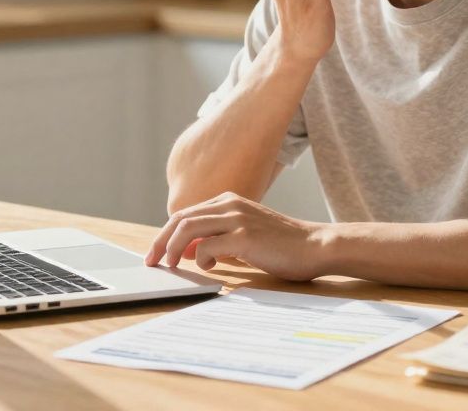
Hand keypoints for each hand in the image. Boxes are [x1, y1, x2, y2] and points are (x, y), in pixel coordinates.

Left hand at [143, 192, 331, 281]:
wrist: (315, 246)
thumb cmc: (282, 246)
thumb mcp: (244, 237)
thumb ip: (218, 239)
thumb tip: (188, 252)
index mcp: (229, 200)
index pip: (185, 214)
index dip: (165, 234)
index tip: (156, 253)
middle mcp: (230, 204)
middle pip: (180, 219)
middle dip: (161, 241)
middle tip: (153, 262)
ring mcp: (237, 219)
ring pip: (188, 228)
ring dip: (174, 249)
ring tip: (172, 266)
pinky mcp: (245, 236)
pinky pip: (208, 246)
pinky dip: (201, 259)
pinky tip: (211, 267)